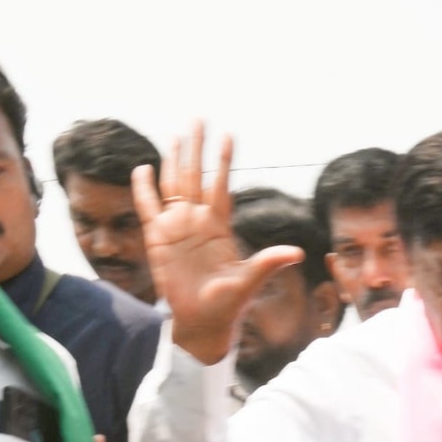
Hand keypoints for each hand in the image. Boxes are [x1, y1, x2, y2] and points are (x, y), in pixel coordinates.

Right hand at [129, 121, 303, 368]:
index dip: (223, 160)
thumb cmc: (228, 305)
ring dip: (173, 159)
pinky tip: (144, 167)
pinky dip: (144, 187)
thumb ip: (268, 263)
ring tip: (176, 134)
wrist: (203, 322)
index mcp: (220, 227)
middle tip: (197, 118)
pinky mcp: (157, 238)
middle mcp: (197, 221)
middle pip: (195, 175)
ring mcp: (176, 227)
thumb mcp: (250, 281)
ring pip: (173, 184)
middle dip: (196, 148)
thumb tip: (297, 252)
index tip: (228, 134)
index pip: (221, 185)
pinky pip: (149, 206)